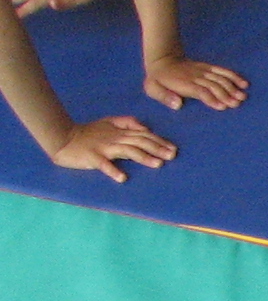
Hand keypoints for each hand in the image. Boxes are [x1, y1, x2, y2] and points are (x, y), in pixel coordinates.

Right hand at [50, 114, 173, 180]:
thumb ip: (126, 122)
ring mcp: (103, 147)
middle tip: (172, 156)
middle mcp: (114, 138)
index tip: (173, 148)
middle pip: (139, 142)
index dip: (158, 141)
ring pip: (126, 151)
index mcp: (119, 132)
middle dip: (157, 148)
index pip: (143, 135)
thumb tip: (145, 127)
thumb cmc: (88, 133)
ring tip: (158, 164)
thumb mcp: (107, 123)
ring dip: (142, 157)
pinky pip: (103, 164)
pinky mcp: (92, 157)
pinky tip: (122, 178)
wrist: (62, 137)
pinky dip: (112, 170)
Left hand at [144, 52, 248, 112]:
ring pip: (220, 79)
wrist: (162, 59)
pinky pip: (222, 71)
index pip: (200, 91)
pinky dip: (234, 76)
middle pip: (213, 86)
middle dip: (226, 95)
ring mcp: (203, 71)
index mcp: (183, 83)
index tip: (222, 107)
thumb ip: (163, 96)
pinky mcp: (208, 68)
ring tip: (243, 97)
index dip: (211, 98)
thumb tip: (178, 104)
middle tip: (237, 104)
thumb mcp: (151, 88)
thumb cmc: (158, 79)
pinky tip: (244, 84)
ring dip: (232, 87)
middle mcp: (196, 76)